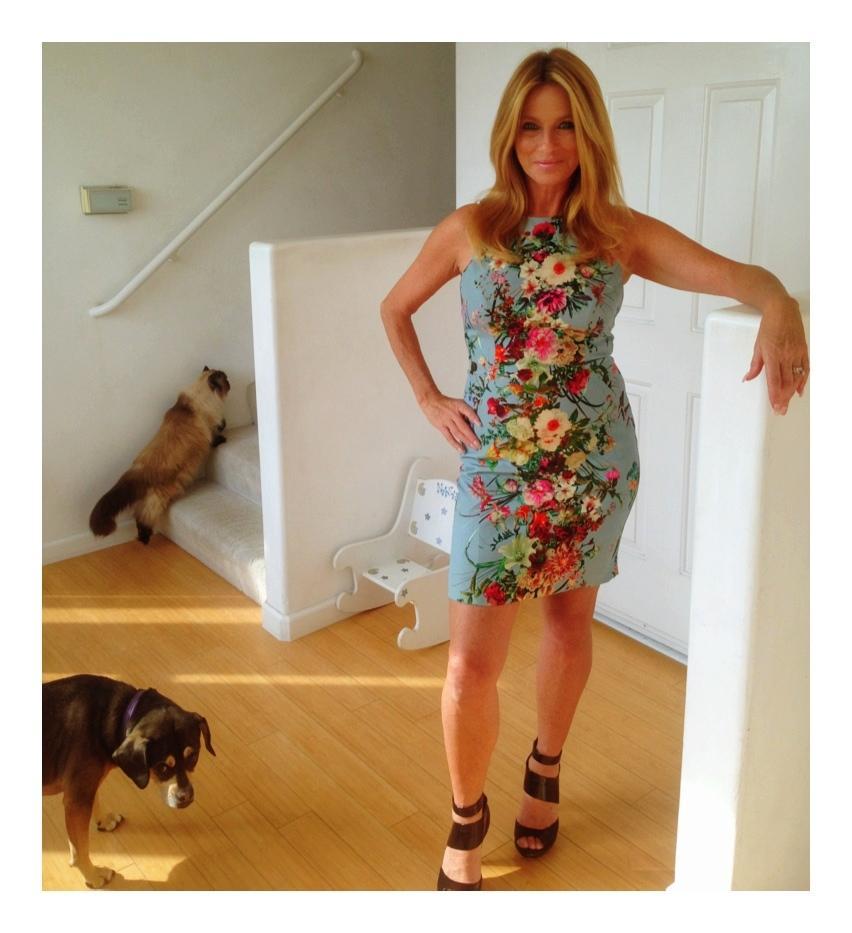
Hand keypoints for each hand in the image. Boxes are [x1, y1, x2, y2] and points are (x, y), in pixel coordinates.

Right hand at [420, 393, 481, 452]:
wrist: (431, 402)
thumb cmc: (447, 404)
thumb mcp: (457, 403)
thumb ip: (466, 412)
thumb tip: (475, 424)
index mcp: (459, 405)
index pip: (467, 411)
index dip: (474, 417)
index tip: (480, 424)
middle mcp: (453, 413)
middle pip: (463, 426)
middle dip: (472, 436)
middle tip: (478, 444)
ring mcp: (447, 421)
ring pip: (457, 433)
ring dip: (466, 441)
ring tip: (473, 447)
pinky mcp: (441, 427)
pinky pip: (449, 437)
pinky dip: (455, 444)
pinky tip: (461, 449)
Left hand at [742, 298, 808, 414]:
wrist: (782, 311)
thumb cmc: (768, 327)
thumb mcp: (757, 346)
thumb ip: (754, 365)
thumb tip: (747, 378)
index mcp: (772, 355)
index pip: (773, 381)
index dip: (774, 396)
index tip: (774, 406)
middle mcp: (785, 355)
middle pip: (786, 383)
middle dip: (783, 399)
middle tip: (780, 410)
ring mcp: (796, 353)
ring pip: (795, 378)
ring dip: (791, 392)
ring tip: (787, 403)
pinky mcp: (804, 350)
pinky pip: (805, 369)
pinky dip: (803, 381)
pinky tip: (799, 390)